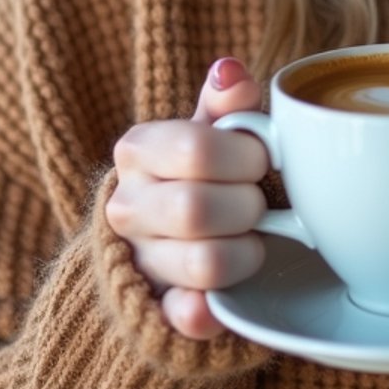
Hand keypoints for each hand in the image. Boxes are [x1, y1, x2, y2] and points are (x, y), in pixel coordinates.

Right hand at [105, 57, 270, 338]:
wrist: (168, 227)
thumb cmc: (202, 166)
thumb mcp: (211, 126)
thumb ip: (226, 101)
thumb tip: (230, 72)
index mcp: (137, 150)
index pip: (196, 149)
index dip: (246, 154)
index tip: (263, 158)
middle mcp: (125, 206)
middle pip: (197, 209)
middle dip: (249, 204)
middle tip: (260, 199)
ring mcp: (137, 261)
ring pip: (204, 264)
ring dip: (246, 251)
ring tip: (250, 237)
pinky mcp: (155, 310)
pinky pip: (182, 316)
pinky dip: (207, 311)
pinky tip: (222, 300)